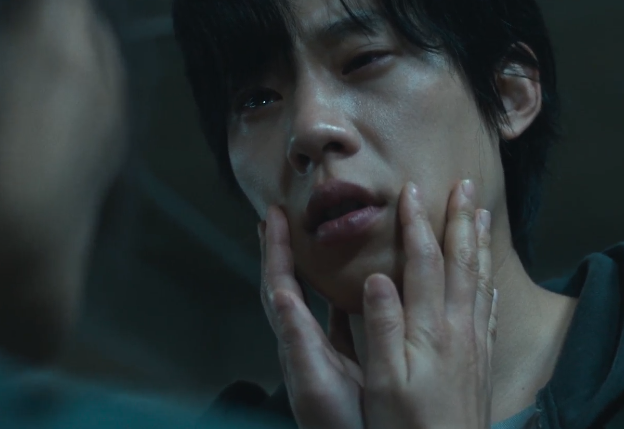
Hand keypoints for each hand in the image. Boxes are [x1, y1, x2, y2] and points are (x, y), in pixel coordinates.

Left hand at [259, 205, 364, 428]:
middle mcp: (302, 344)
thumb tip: (279, 291)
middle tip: (278, 217)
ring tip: (308, 240)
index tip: (273, 215)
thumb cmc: (337, 425)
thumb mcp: (316, 382)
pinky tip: (349, 285)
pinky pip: (334, 317)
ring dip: (302, 267)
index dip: (273, 250)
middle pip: (284, 286)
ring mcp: (320, 353)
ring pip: (307, 299)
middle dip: (278, 250)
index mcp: (295, 344)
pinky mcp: (341, 363)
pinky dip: (335, 294)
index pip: (278, 285)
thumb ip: (298, 338)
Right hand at [360, 180, 496, 428]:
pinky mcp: (482, 360)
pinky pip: (490, 310)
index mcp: (430, 328)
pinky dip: (490, 285)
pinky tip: (491, 279)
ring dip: (479, 243)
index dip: (417, 224)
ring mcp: (475, 343)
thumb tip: (377, 278)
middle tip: (465, 184)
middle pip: (461, 261)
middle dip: (460, 220)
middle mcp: (458, 328)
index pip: (424, 262)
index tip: (411, 191)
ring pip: (480, 279)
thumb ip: (381, 328)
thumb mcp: (382, 383)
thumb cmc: (406, 428)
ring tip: (482, 214)